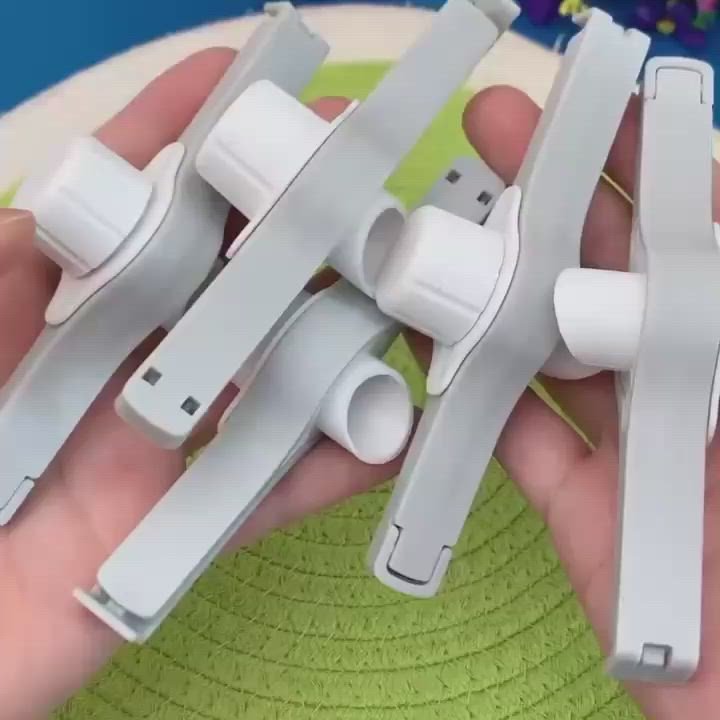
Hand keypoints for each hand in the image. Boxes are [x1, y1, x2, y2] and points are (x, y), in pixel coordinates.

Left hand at [0, 49, 398, 719]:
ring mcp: (167, 443)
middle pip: (226, 279)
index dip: (185, 135)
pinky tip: (394, 432)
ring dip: (338, 335)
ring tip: (406, 294)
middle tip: (364, 179)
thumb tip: (57, 210)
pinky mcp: (192, 525)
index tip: (247, 80)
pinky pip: (279, 490)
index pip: (133, 205)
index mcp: (59, 315)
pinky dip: (338, 465)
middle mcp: (127, 365)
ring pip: (271, 376)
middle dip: (291, 220)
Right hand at [425, 86, 717, 718]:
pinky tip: (437, 344)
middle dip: (558, 198)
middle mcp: (694, 383)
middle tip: (494, 134)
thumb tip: (716, 203)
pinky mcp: (580, 509)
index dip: (646, 165)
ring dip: (502, 288)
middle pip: (617, 273)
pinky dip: (476, 392)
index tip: (591, 111)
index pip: (696, 235)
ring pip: (557, 346)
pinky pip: (518, 435)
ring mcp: (637, 446)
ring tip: (448, 230)